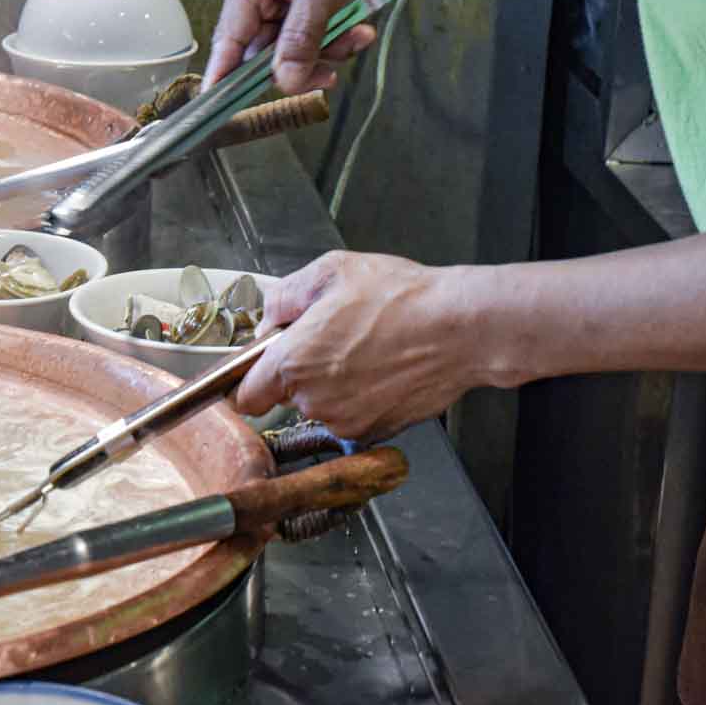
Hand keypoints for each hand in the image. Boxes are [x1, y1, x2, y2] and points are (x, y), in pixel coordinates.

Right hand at [204, 0, 399, 93]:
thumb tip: (283, 79)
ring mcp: (277, 0)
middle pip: (263, 53)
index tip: (216, 108)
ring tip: (356, 36)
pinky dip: (333, 41)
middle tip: (332, 68)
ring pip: (290, 52)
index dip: (223, 75)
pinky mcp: (298, 7)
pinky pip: (309, 41)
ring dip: (325, 52)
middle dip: (302, 63)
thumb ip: (301, 37)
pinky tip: (357, 29)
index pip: (228, 37)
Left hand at [233, 252, 483, 441]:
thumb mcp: (333, 272)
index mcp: (292, 362)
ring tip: (369, 351)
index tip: (265, 367)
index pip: (245, 395)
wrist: (460, 329)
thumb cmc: (403, 299)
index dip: (254, 378)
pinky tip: (385, 370)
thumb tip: (269, 317)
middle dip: (303, 372)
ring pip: (323, 408)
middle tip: (337, 338)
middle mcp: (313, 400)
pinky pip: (354, 418)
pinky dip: (363, 400)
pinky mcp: (375, 432)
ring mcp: (345, 421)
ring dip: (335, 386)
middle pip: (288, 397)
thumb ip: (285, 296)